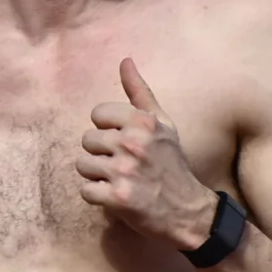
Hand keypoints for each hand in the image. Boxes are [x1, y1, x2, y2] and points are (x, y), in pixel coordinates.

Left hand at [75, 60, 221, 250]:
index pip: (97, 114)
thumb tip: (125, 60)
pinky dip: (97, 196)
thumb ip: (140, 93)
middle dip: (101, 154)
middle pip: (87, 140)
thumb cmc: (172, 165)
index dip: (108, 130)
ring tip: (120, 180)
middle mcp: (133, 144)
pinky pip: (86, 190)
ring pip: (83, 165)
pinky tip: (116, 196)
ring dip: (97, 176)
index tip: (124, 144)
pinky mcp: (118, 198)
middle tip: (123, 166)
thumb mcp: (162, 124)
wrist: (188, 211)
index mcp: (143, 123)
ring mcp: (124, 172)